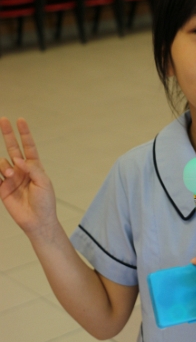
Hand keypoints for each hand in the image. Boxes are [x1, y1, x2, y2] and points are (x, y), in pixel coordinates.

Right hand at [0, 118, 56, 235]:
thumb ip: (32, 169)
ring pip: (2, 163)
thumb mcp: (43, 183)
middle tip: (3, 119)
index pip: (28, 146)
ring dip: (4, 166)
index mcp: (34, 167)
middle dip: (8, 134)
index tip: (20, 120)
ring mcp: (11, 178)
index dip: (24, 133)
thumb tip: (18, 159)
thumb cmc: (45, 202)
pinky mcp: (2, 189)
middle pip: (13, 148)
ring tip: (11, 175)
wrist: (37, 221)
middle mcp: (22, 170)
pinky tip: (1, 174)